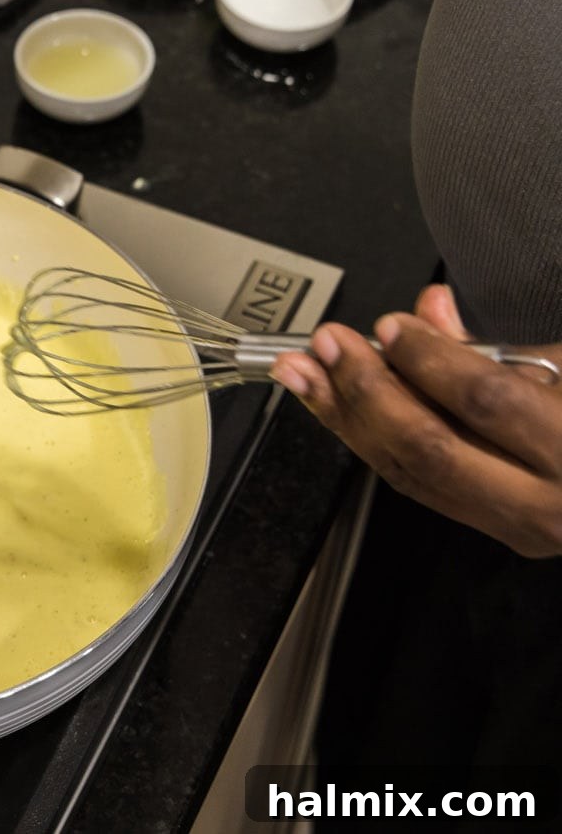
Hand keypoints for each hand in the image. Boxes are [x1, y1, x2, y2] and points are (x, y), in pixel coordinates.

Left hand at [269, 285, 561, 557]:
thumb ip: (508, 345)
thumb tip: (432, 313)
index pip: (487, 401)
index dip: (431, 359)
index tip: (391, 326)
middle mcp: (546, 501)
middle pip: (430, 446)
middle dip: (368, 390)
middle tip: (329, 344)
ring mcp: (515, 523)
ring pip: (407, 471)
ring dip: (345, 415)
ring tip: (304, 371)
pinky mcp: (490, 527)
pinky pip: (411, 482)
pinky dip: (365, 438)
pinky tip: (332, 404)